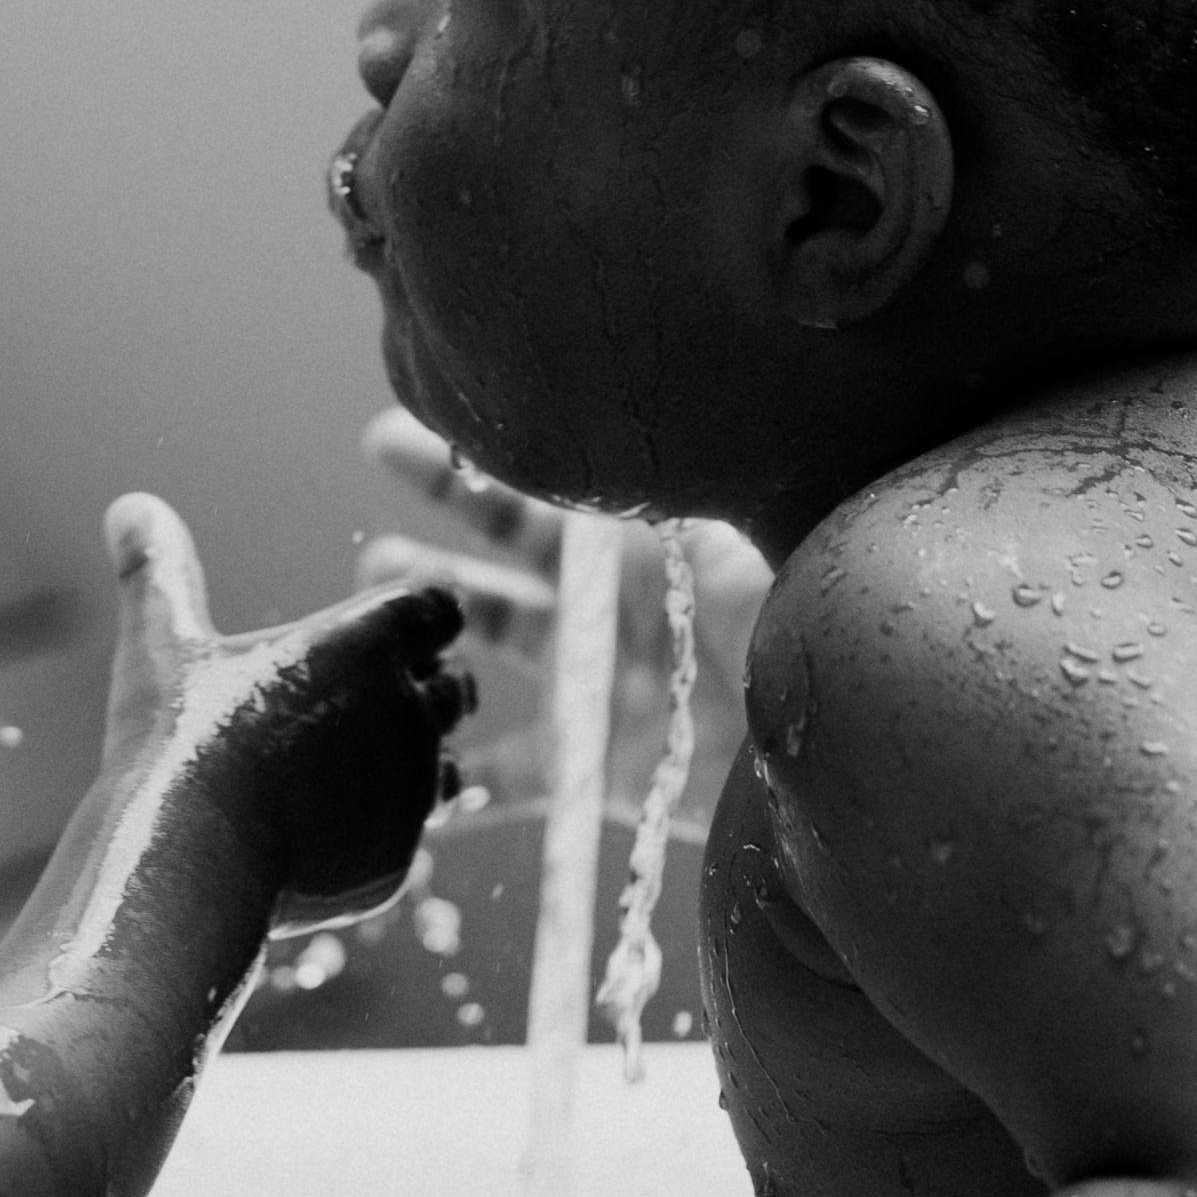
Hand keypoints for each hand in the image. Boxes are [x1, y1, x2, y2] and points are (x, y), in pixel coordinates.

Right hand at [103, 493, 468, 919]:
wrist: (185, 869)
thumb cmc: (177, 744)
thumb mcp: (162, 645)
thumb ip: (160, 571)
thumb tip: (130, 507)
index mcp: (370, 641)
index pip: (438, 607)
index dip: (413, 618)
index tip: (370, 638)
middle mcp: (410, 708)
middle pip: (455, 686)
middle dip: (419, 692)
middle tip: (356, 708)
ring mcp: (411, 790)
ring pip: (446, 766)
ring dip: (411, 765)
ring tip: (343, 775)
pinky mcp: (399, 859)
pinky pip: (412, 839)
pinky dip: (379, 835)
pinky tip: (322, 839)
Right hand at [355, 412, 768, 823]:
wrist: (833, 751)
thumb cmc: (804, 629)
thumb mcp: (748, 542)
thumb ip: (680, 493)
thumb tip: (627, 413)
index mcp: (641, 548)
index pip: (540, 497)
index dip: (470, 471)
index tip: (401, 437)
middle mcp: (610, 610)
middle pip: (501, 566)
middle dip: (434, 541)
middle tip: (363, 550)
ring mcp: (598, 689)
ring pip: (490, 656)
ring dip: (431, 639)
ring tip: (367, 633)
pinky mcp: (599, 772)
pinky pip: (513, 779)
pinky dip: (459, 783)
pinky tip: (405, 777)